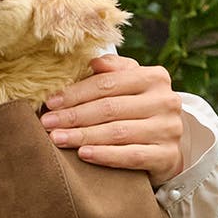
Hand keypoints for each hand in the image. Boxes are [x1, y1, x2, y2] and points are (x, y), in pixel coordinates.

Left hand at [40, 54, 183, 186]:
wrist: (164, 145)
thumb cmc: (137, 109)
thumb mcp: (128, 84)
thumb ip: (111, 70)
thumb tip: (92, 61)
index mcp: (154, 77)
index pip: (107, 83)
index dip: (75, 93)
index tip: (50, 102)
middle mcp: (166, 101)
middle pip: (110, 108)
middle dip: (73, 116)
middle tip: (48, 123)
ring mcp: (169, 129)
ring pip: (118, 132)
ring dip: (83, 136)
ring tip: (58, 139)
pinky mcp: (168, 155)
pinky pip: (131, 156)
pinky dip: (105, 155)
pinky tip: (83, 154)